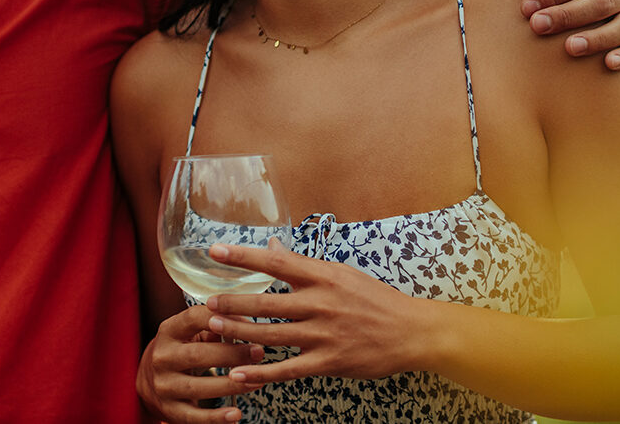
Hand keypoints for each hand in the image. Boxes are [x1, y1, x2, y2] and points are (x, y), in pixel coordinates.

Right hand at [137, 304, 263, 422]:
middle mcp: (163, 357)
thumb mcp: (189, 331)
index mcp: (169, 330)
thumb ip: (214, 325)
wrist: (147, 380)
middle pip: (198, 355)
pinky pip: (194, 417)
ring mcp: (164, 385)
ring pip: (199, 387)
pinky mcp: (169, 410)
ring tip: (256, 381)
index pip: (194, 318)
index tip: (247, 322)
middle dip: (232, 354)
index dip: (221, 318)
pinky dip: (216, 418)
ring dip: (230, 385)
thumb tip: (246, 324)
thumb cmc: (180, 348)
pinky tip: (235, 414)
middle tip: (258, 352)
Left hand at [204, 242, 417, 385]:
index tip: (217, 250)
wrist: (411, 331)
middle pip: (268, 301)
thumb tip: (274, 246)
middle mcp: (321, 302)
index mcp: (323, 276)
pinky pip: (289, 369)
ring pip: (273, 334)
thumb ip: (304, 264)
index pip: (277, 261)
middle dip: (234, 301)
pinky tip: (240, 373)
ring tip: (215, 327)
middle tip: (208, 300)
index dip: (244, 256)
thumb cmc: (375, 298)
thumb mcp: (341, 273)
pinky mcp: (329, 362)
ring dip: (241, 332)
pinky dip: (263, 373)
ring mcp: (324, 334)